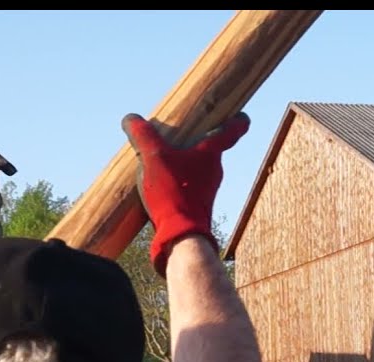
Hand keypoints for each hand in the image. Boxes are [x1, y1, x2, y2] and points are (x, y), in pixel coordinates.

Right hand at [121, 112, 249, 274]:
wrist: (182, 235)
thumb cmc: (174, 193)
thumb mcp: (153, 158)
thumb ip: (143, 136)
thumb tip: (130, 118)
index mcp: (210, 154)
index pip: (232, 132)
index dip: (239, 121)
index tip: (243, 114)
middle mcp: (215, 170)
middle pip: (211, 148)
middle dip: (199, 139)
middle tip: (185, 130)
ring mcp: (209, 189)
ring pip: (200, 168)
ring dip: (187, 161)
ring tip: (165, 157)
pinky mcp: (199, 205)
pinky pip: (191, 185)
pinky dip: (181, 179)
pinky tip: (162, 182)